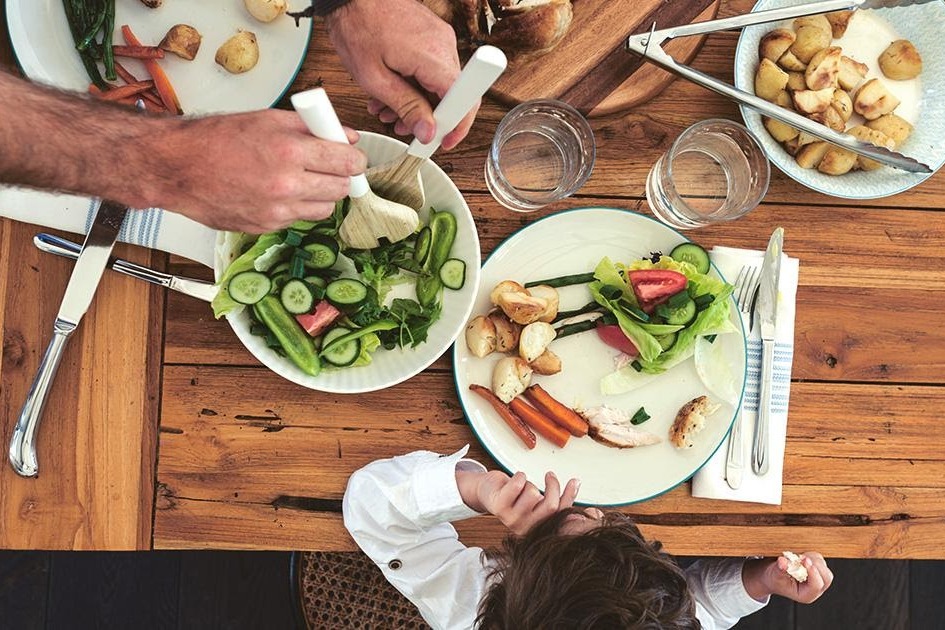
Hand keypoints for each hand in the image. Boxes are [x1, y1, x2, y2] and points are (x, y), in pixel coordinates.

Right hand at [143, 109, 365, 231]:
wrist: (176, 167)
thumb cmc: (215, 139)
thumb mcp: (267, 119)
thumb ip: (312, 127)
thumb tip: (347, 137)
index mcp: (289, 151)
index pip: (348, 162)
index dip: (355, 158)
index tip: (352, 156)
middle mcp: (286, 185)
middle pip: (342, 188)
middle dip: (340, 176)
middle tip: (328, 166)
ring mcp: (276, 211)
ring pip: (324, 208)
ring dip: (320, 194)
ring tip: (301, 178)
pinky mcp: (265, 227)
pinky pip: (297, 219)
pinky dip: (295, 206)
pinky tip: (276, 191)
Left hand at [325, 0, 476, 150]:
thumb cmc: (357, 25)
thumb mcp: (375, 78)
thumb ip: (406, 107)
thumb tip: (428, 132)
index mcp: (433, 57)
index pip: (464, 100)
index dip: (458, 126)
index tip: (445, 141)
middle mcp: (443, 45)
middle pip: (452, 94)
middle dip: (430, 117)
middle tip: (405, 128)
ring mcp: (439, 38)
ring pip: (440, 83)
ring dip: (418, 102)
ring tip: (388, 110)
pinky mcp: (431, 36)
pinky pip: (432, 68)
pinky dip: (416, 84)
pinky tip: (392, 91)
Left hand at [456, 469, 579, 535]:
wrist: (487, 493)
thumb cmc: (514, 496)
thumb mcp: (537, 501)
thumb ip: (557, 498)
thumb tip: (577, 483)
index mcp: (536, 530)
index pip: (560, 513)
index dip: (569, 495)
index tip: (574, 480)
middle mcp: (525, 529)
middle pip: (550, 505)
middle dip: (553, 485)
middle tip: (549, 475)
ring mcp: (511, 520)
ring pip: (534, 493)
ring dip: (529, 484)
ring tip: (521, 487)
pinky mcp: (500, 506)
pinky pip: (518, 485)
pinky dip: (519, 476)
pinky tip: (515, 480)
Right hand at [743, 552, 833, 603]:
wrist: (773, 577)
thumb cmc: (775, 580)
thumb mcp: (774, 576)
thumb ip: (780, 569)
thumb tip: (783, 561)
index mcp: (807, 595)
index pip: (817, 585)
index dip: (813, 572)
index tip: (804, 560)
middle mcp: (815, 588)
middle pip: (826, 577)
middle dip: (814, 565)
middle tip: (801, 557)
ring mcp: (818, 578)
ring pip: (824, 567)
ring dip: (812, 559)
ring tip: (798, 558)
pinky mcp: (817, 569)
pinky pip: (820, 560)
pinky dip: (811, 555)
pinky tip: (800, 557)